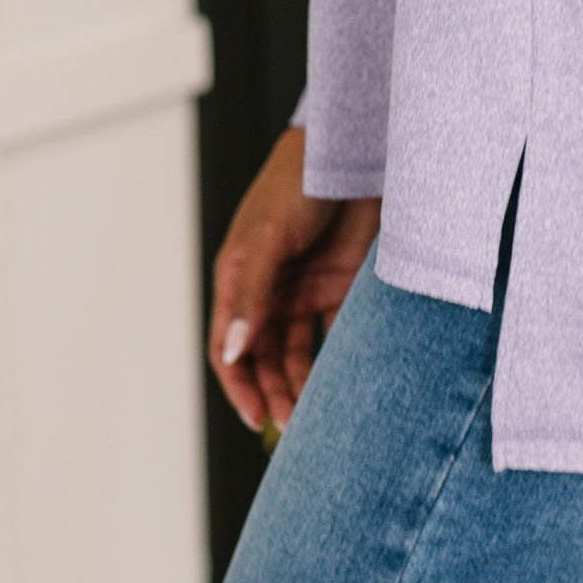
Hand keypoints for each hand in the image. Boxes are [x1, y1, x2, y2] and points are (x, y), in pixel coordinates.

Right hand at [208, 126, 380, 435]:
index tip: (256, 417)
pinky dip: (334, 362)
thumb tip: (234, 352)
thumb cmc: (298, 183)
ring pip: (296, 355)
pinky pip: (332, 336)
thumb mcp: (269, 238)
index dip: (239, 385)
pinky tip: (343, 387)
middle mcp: (267, 292)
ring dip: (302, 385)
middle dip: (274, 394)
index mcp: (238, 279)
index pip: (230, 347)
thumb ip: (253, 296)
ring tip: (318, 418)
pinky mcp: (338, 288)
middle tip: (293, 429)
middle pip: (263, 359)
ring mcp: (302, 291)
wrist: (352, 154)